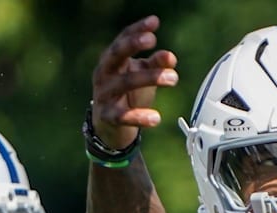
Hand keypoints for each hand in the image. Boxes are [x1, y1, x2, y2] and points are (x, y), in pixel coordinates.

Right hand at [91, 15, 177, 149]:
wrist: (109, 126)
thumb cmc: (127, 94)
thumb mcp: (142, 74)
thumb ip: (155, 64)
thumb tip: (170, 57)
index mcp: (112, 60)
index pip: (122, 39)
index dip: (137, 30)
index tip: (154, 22)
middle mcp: (105, 73)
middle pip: (116, 54)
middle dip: (132, 45)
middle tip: (152, 40)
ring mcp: (104, 94)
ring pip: (125, 82)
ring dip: (150, 78)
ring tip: (173, 78)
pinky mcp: (108, 116)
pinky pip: (123, 116)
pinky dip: (139, 117)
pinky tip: (156, 118)